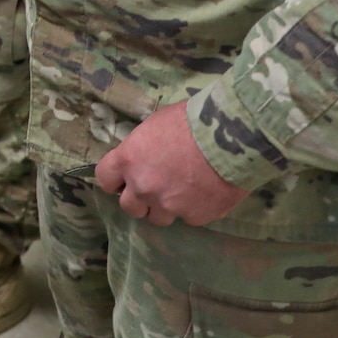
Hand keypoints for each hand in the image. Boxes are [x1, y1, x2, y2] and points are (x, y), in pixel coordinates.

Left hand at [94, 100, 250, 227]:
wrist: (232, 137)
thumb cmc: (192, 120)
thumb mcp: (155, 126)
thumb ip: (142, 149)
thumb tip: (141, 158)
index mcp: (129, 160)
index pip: (105, 179)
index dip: (114, 180)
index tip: (123, 179)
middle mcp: (143, 187)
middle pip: (129, 206)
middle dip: (139, 198)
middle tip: (155, 186)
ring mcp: (168, 205)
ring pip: (158, 217)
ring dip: (164, 207)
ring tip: (182, 191)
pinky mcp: (195, 217)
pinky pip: (187, 217)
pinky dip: (192, 208)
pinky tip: (205, 191)